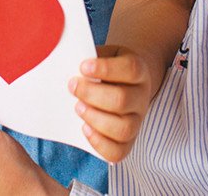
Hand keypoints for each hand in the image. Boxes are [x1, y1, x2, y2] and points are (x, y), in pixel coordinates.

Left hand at [70, 45, 156, 161]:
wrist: (126, 83)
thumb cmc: (108, 69)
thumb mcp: (105, 56)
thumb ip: (91, 59)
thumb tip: (65, 66)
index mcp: (139, 71)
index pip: (130, 69)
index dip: (106, 68)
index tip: (83, 66)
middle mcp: (141, 97)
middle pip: (122, 100)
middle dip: (92, 94)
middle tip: (72, 87)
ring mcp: (137, 121)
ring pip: (123, 128)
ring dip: (95, 119)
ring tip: (78, 108)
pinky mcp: (128, 141)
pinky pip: (118, 151)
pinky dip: (99, 143)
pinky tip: (84, 128)